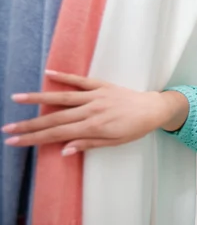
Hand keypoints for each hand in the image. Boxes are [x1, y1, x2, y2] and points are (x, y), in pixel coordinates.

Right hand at [1, 70, 176, 154]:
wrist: (154, 108)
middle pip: (54, 118)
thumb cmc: (135, 129)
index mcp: (93, 127)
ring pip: (62, 97)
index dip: (34, 138)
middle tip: (7, 129)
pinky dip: (65, 76)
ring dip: (38, 98)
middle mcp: (91, 110)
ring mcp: (96, 96)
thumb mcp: (114, 143)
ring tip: (17, 98)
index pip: (57, 134)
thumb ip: (88, 145)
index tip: (14, 141)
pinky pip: (81, 80)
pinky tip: (49, 74)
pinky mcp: (102, 85)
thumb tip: (62, 150)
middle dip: (29, 124)